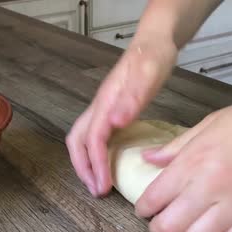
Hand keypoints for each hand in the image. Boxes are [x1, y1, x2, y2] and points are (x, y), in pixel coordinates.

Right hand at [66, 39, 176, 196]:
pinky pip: (94, 136)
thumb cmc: (153, 56)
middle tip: (96, 191)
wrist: (153, 41)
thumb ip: (133, 97)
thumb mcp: (149, 73)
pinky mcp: (110, 110)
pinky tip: (107, 163)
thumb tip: (115, 123)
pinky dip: (94, 154)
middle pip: (77, 142)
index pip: (92, 140)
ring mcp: (103, 108)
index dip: (96, 165)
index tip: (103, 187)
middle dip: (83, 169)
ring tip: (98, 183)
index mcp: (106, 102)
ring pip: (82, 140)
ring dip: (85, 163)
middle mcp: (99, 107)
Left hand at [135, 96, 231, 231]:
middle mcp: (210, 187)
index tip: (144, 210)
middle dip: (158, 230)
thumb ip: (175, 147)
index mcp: (193, 161)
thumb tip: (147, 158)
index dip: (143, 209)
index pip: (153, 198)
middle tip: (160, 226)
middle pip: (168, 226)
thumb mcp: (208, 124)